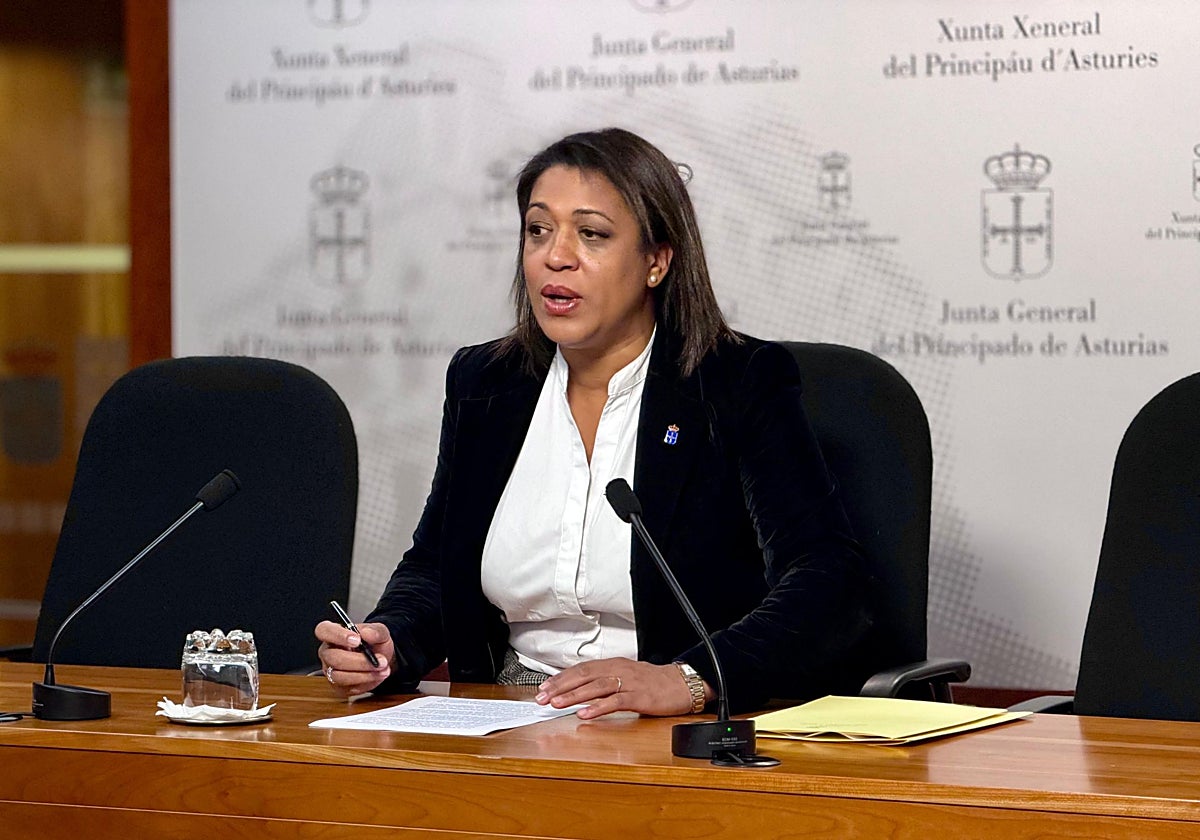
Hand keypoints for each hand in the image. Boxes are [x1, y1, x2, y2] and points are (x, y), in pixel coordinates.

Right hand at [314, 620, 392, 695]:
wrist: (381, 658)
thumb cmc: (374, 643)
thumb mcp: (380, 632)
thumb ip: (376, 631)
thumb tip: (366, 633)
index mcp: (332, 633)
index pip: (324, 631)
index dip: (338, 635)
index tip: (357, 640)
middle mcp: (328, 652)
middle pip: (333, 658)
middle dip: (359, 661)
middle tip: (379, 660)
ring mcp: (330, 671)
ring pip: (340, 676)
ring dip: (365, 674)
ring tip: (382, 668)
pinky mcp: (338, 686)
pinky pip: (348, 688)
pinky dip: (367, 682)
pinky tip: (378, 675)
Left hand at [534, 657, 712, 719]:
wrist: (681, 684)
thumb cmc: (653, 683)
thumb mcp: (625, 677)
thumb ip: (604, 682)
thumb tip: (579, 690)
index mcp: (612, 665)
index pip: (580, 669)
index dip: (560, 678)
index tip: (543, 688)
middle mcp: (618, 670)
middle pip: (583, 675)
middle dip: (560, 686)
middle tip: (542, 696)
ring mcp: (628, 683)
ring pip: (595, 687)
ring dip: (574, 696)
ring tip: (556, 704)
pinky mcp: (639, 697)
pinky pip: (615, 702)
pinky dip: (598, 707)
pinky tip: (585, 714)